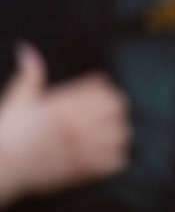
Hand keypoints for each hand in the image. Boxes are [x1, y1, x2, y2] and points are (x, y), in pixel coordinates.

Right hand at [0, 44, 129, 206]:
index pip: (103, 86)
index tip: (97, 101)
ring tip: (107, 139)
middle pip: (118, 106)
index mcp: (64, 102)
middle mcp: (77, 121)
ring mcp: (82, 146)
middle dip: (113, 111)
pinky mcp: (83, 168)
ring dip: (116, 135)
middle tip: (105, 119)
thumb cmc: (6, 134)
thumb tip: (26, 48)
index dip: (102, 91)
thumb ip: (30, 74)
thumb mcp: (18, 100)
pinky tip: (103, 159)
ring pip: (122, 134)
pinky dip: (113, 160)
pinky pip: (116, 162)